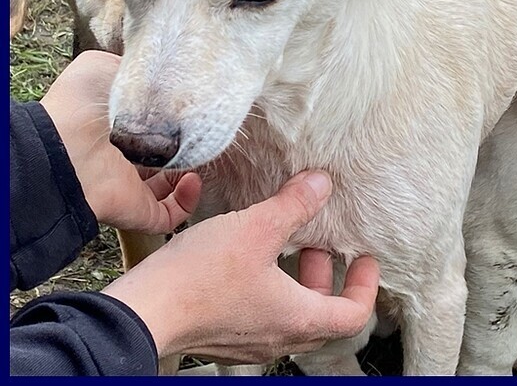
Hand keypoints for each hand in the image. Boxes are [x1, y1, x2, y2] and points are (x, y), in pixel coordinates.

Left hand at [40, 50, 200, 232]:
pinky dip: (187, 200)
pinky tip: (192, 179)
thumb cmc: (80, 105)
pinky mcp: (139, 211)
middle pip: (160, 160)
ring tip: (199, 157)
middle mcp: (123, 160)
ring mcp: (131, 189)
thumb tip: (154, 75)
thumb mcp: (102, 66)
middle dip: (184, 150)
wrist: (68, 146)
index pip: (148, 129)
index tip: (190, 113)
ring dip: (188, 176)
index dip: (170, 122)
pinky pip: (171, 215)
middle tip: (200, 136)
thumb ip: (129, 67)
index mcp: (116, 129)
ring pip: (168, 189)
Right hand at [103, 171, 379, 363]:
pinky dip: (271, 288)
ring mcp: (250, 341)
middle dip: (327, 276)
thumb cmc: (200, 277)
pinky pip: (263, 315)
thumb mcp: (256, 228)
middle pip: (323, 315)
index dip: (366, 286)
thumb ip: (293, 205)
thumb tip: (322, 183)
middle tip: (320, 244)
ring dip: (297, 281)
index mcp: (296, 318)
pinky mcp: (225, 335)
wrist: (142, 312)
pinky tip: (250, 257)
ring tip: (283, 242)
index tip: (365, 259)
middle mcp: (278, 337)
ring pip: (292, 315)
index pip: (353, 316)